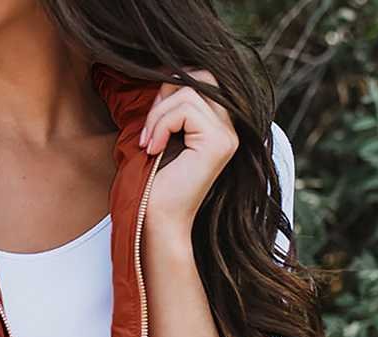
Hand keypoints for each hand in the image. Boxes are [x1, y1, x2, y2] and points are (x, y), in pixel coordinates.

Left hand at [139, 68, 239, 232]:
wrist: (157, 222)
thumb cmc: (152, 186)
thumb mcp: (160, 138)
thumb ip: (169, 109)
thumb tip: (162, 74)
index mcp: (217, 126)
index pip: (200, 80)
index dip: (167, 92)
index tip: (148, 128)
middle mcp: (230, 128)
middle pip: (201, 76)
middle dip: (165, 95)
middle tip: (147, 130)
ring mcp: (228, 134)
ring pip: (190, 90)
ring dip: (158, 115)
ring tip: (148, 144)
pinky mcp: (218, 142)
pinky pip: (185, 108)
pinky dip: (160, 125)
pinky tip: (153, 150)